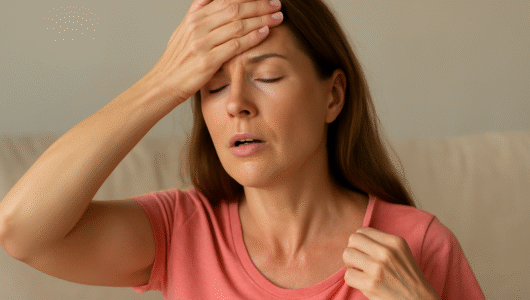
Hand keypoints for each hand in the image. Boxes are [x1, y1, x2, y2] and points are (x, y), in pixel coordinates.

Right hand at [142, 0, 283, 104]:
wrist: (163, 85)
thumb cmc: (176, 61)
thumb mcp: (183, 32)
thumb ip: (197, 13)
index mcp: (194, 18)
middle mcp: (197, 27)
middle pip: (235, 9)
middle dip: (259, 5)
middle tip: (276, 4)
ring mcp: (202, 43)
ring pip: (237, 25)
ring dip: (261, 19)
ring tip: (277, 18)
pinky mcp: (207, 61)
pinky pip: (235, 45)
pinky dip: (252, 37)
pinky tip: (265, 33)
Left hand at [343, 227, 439, 299]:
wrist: (420, 299)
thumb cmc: (408, 277)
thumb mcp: (401, 252)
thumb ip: (381, 243)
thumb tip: (356, 240)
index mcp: (395, 242)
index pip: (363, 231)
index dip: (359, 242)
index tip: (363, 251)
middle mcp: (386, 252)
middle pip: (353, 239)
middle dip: (353, 250)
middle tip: (359, 261)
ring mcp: (378, 268)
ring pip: (347, 255)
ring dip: (350, 264)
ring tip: (360, 271)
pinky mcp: (371, 284)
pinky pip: (348, 275)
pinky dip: (353, 280)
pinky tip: (363, 282)